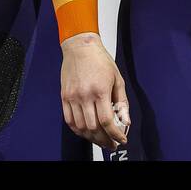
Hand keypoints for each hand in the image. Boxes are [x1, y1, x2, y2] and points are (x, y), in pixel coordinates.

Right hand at [60, 32, 129, 149]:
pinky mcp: (64, 96)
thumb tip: (125, 121)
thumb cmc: (99, 60)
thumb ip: (122, 102)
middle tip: (111, 143)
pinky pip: (69, 120)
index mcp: (100, 90)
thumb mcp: (117, 79)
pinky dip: (78, 130)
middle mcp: (84, 95)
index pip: (107, 121)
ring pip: (81, 127)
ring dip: (91, 138)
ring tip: (100, 139)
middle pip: (93, 128)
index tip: (121, 139)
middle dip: (104, 140)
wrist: (80, 46)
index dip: (115, 134)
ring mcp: (73, 97)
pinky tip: (86, 132)